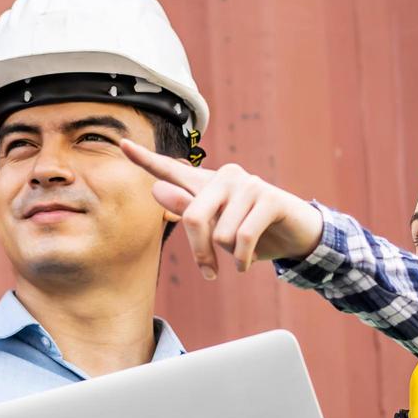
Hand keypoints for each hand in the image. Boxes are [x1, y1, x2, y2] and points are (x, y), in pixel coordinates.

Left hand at [119, 139, 322, 279]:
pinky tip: (244, 265)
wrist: (295, 235)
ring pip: (220, 233)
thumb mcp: (216, 229)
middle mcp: (225, 176)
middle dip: (200, 252)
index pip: (170, 171)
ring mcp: (248, 184)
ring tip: (240, 254)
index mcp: (207, 183)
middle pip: (193, 217)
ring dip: (229, 255)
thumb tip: (156, 190)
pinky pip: (242, 237)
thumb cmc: (251, 232)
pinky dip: (241, 259)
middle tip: (209, 272)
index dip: (144, 159)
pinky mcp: (268, 198)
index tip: (121, 144)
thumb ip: (187, 210)